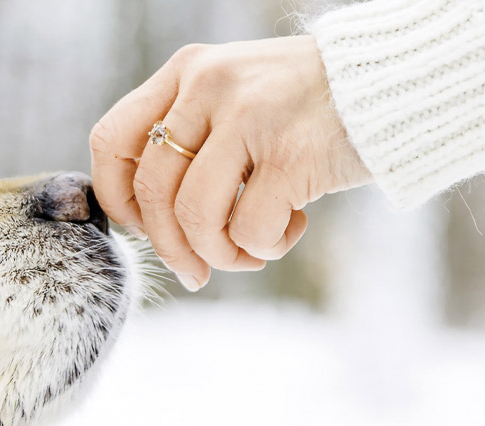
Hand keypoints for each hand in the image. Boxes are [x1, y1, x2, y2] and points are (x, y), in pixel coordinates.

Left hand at [90, 35, 371, 290]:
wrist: (395, 81)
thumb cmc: (307, 107)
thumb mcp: (235, 96)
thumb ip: (191, 138)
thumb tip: (150, 223)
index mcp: (186, 73)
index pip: (111, 142)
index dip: (118, 200)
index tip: (147, 229)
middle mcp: (207, 86)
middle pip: (151, 192)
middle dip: (171, 248)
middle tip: (197, 272)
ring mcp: (249, 116)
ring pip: (193, 216)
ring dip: (218, 254)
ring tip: (249, 252)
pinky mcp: (291, 153)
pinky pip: (248, 229)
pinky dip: (264, 246)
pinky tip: (291, 227)